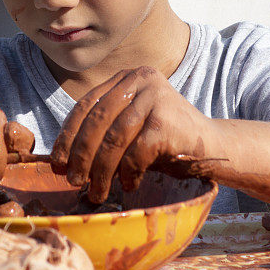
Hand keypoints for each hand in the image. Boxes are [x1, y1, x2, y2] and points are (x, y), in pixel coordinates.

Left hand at [50, 67, 211, 202]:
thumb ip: (101, 132)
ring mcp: (156, 97)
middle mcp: (140, 79)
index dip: (68, 134)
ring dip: (101, 170)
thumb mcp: (130, 127)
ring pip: (115, 137)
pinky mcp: (167, 120)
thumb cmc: (164, 140)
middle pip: (98, 119)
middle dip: (81, 154)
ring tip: (96, 191)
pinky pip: (136, 152)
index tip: (57, 162)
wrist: (212, 146)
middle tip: (73, 180)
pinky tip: (128, 185)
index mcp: (126, 78)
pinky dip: (128, 173)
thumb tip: (61, 159)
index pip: (87, 104)